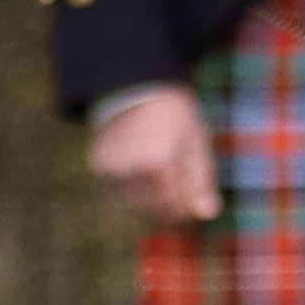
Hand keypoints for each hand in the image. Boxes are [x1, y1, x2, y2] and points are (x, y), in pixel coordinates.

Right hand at [87, 85, 217, 228]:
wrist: (135, 89)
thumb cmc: (173, 117)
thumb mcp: (195, 145)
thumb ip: (200, 182)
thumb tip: (206, 215)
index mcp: (158, 162)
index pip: (174, 204)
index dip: (185, 206)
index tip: (192, 201)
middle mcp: (130, 168)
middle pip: (153, 206)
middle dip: (168, 203)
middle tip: (176, 184)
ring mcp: (111, 168)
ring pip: (135, 201)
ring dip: (149, 196)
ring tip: (158, 170)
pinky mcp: (98, 166)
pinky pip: (118, 188)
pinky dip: (131, 185)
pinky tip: (140, 166)